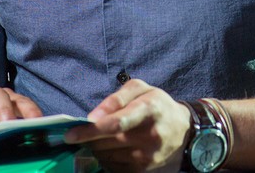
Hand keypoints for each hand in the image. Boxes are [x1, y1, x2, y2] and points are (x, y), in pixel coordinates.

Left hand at [64, 79, 190, 172]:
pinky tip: (110, 148)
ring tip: (101, 138)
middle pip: (108, 141)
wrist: (184, 132)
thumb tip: (92, 116)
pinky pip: (113, 166)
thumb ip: (115, 98)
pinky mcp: (144, 170)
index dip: (92, 130)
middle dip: (90, 138)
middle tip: (80, 134)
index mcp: (150, 108)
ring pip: (107, 155)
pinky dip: (105, 158)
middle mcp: (150, 135)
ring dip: (97, 148)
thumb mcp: (141, 89)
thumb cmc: (158, 106)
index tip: (71, 134)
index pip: (117, 123)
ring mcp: (148, 156)